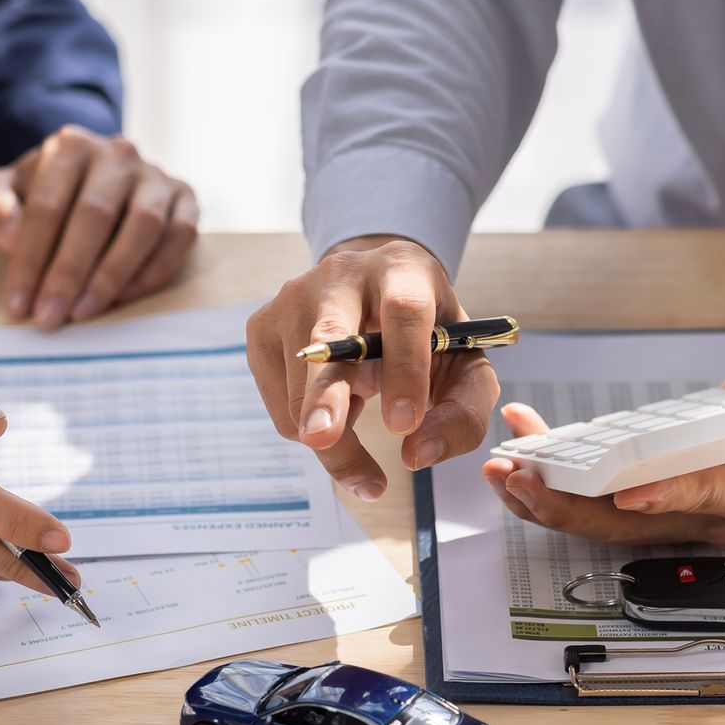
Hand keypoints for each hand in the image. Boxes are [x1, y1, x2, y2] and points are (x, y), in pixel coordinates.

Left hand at [0, 125, 198, 328]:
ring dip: (112, 276)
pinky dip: (154, 270)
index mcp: (70, 146)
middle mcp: (117, 154)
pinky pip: (179, 236)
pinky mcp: (185, 198)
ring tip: (85, 313)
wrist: (94, 183)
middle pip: (94, 216)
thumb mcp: (5, 192)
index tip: (18, 305)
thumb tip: (11, 239)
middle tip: (50, 318)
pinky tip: (125, 298)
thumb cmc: (45, 195)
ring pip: (142, 226)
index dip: (30, 260)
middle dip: (68, 274)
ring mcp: (156, 175)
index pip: (47, 207)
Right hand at [245, 236, 500, 499]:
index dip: (404, 368)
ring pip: (300, 388)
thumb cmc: (425, 336)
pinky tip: (334, 403)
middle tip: (324, 439)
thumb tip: (419, 453)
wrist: (373, 292)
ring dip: (333, 438)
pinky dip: (310, 426)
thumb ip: (461, 412)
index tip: (404, 424)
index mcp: (403, 271)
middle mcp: (341, 274)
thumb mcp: (463, 365)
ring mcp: (292, 298)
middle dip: (327, 392)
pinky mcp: (261, 328)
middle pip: (329, 336)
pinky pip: (281, 406)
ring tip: (359, 429)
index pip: (404, 312)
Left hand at [481, 332, 724, 543]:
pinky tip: (523, 442)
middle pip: (633, 522)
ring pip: (601, 516)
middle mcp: (710, 513)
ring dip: (548, 497)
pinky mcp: (648, 487)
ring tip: (503, 471)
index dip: (666, 495)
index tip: (626, 491)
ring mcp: (675, 506)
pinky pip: (594, 491)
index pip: (707, 499)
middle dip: (573, 506)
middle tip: (525, 482)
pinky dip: (556, 469)